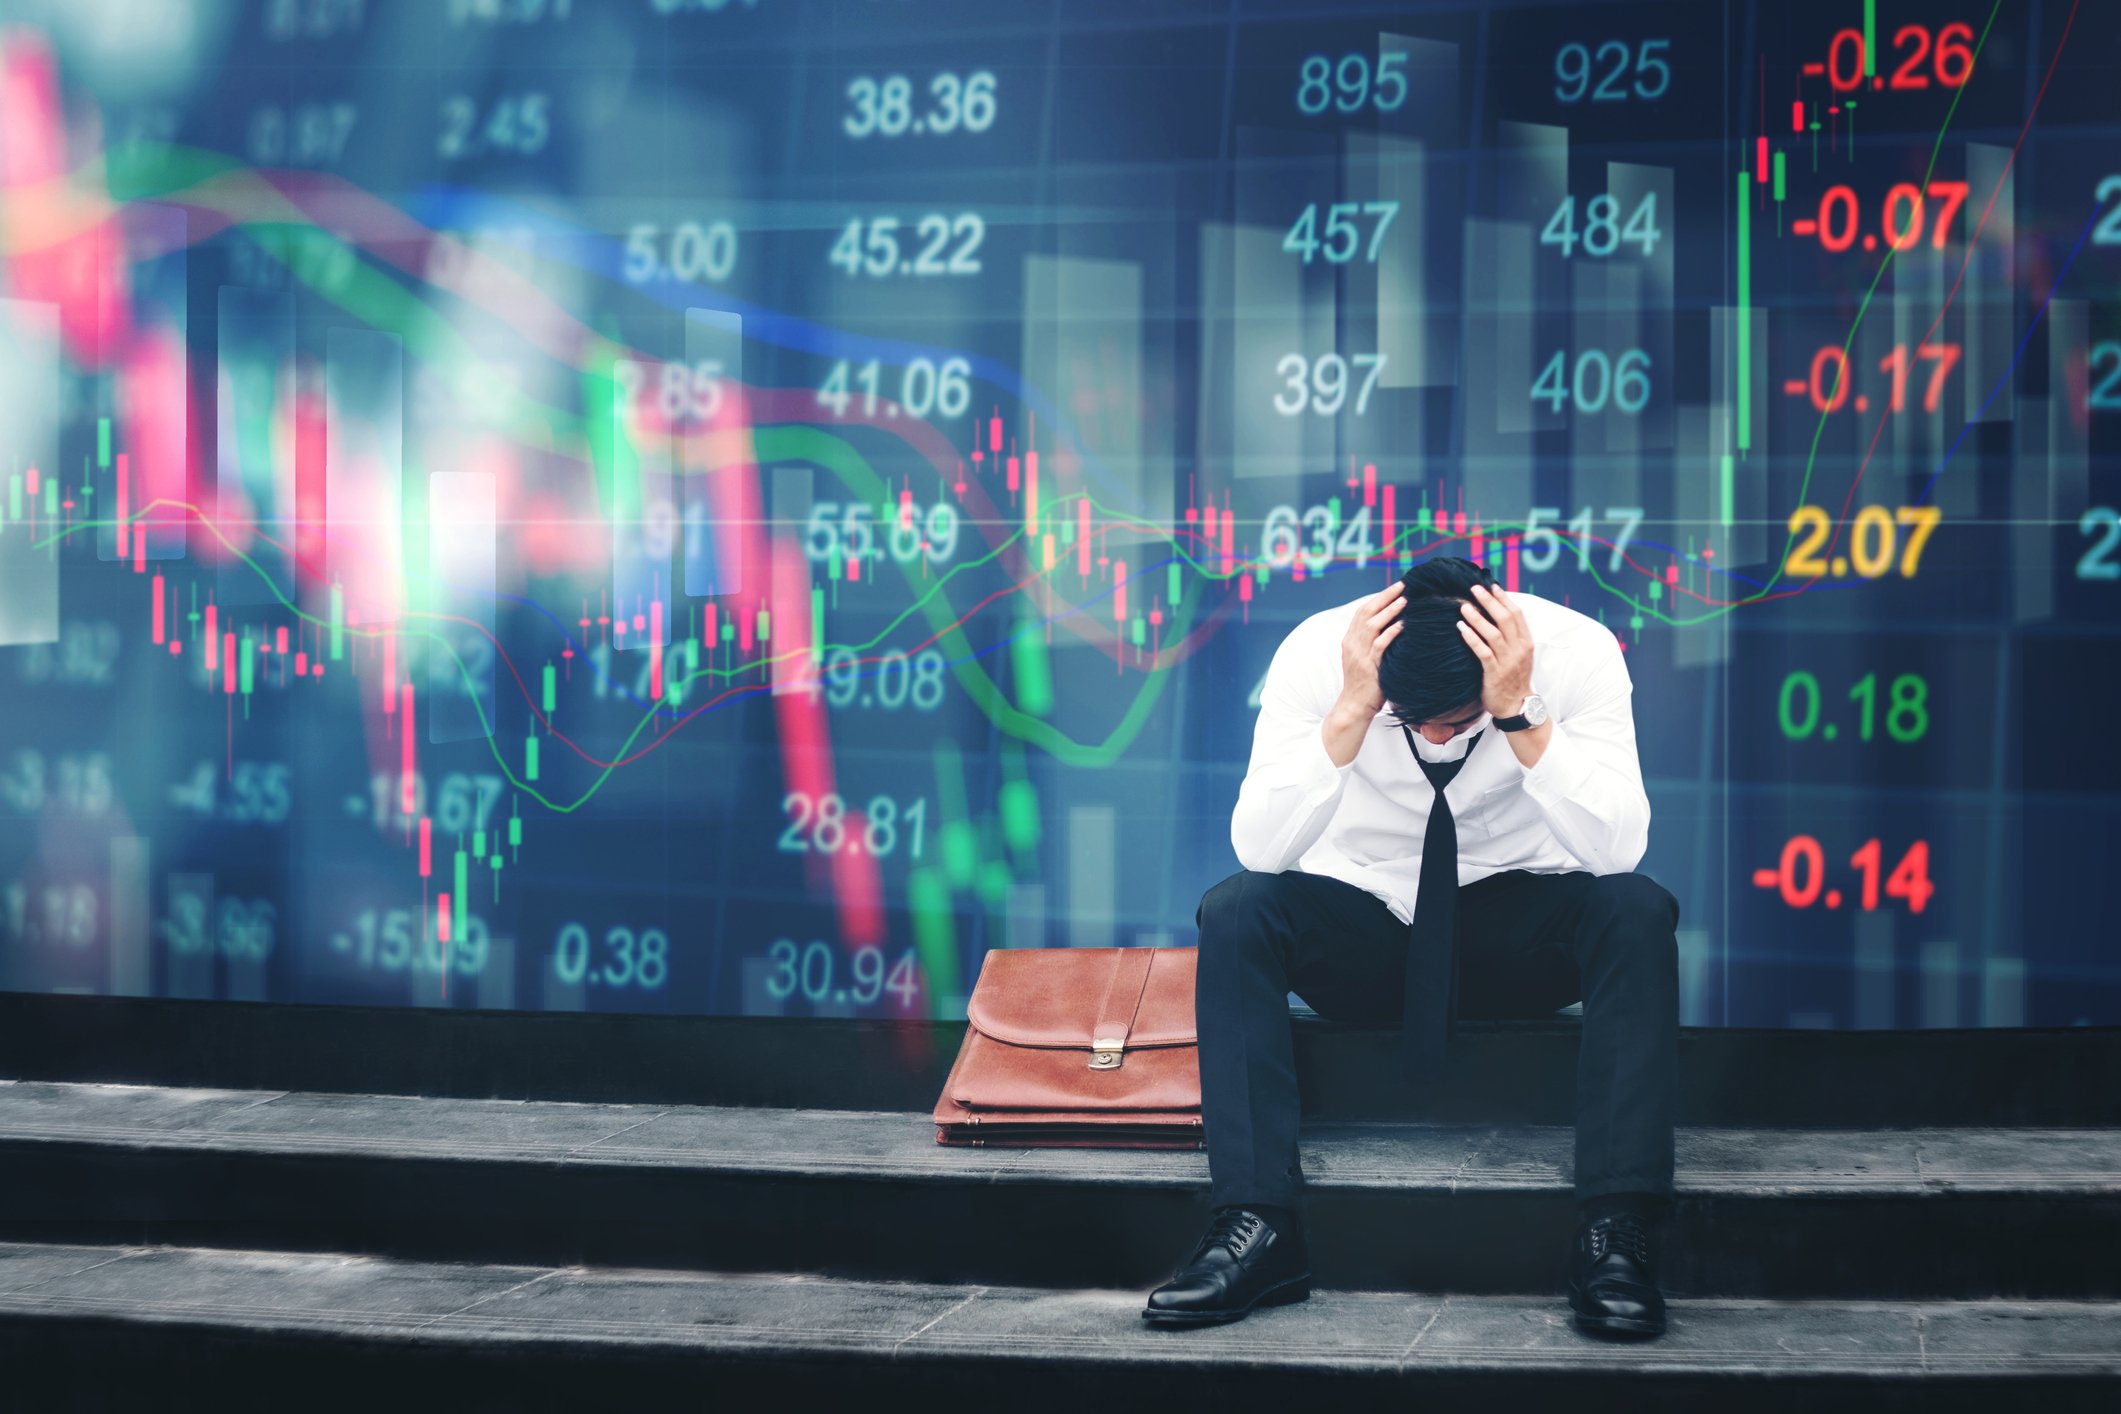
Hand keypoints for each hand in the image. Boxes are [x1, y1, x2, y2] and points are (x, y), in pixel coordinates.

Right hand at [1334, 580, 1404, 717]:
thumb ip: (1372, 642)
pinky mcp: (1368, 667)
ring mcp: (1359, 655)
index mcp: (1350, 639)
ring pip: (1372, 625)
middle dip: (1385, 597)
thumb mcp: (1364, 658)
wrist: (1353, 706)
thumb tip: (1393, 625)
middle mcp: (1352, 643)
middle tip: (1402, 585)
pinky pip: (1380, 646)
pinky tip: (1403, 625)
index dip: (1379, 597)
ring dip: (1389, 611)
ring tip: (1404, 600)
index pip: (1363, 611)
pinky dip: (1391, 633)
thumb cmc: (1364, 683)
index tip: (1395, 587)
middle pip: (1367, 612)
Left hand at [1457, 583, 1533, 718]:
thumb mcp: (1518, 654)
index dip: (1504, 598)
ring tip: (1464, 606)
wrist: (1516, 705)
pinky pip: (1482, 652)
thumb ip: (1511, 636)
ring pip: (1493, 633)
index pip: (1517, 614)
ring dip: (1477, 618)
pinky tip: (1461, 628)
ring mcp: (1508, 661)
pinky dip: (1472, 638)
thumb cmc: (1513, 678)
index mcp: (1526, 642)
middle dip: (1489, 601)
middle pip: (1505, 619)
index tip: (1491, 585)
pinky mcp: (1495, 673)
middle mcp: (1519, 649)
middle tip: (1474, 588)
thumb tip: (1496, 614)